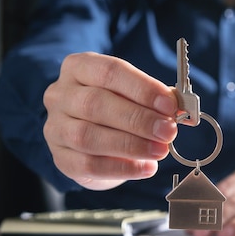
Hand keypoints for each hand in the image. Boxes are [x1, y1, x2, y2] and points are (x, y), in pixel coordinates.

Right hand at [43, 52, 177, 190]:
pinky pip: (89, 164)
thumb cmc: (116, 109)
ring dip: (131, 144)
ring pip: (88, 136)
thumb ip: (154, 99)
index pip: (109, 72)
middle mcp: (60, 95)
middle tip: (168, 131)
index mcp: (79, 68)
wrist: (91, 142)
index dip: (141, 88)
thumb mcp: (133, 96)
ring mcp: (55, 127)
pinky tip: (147, 167)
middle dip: (138, 118)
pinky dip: (123, 167)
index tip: (169, 104)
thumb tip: (179, 108)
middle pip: (96, 104)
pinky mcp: (60, 158)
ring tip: (160, 150)